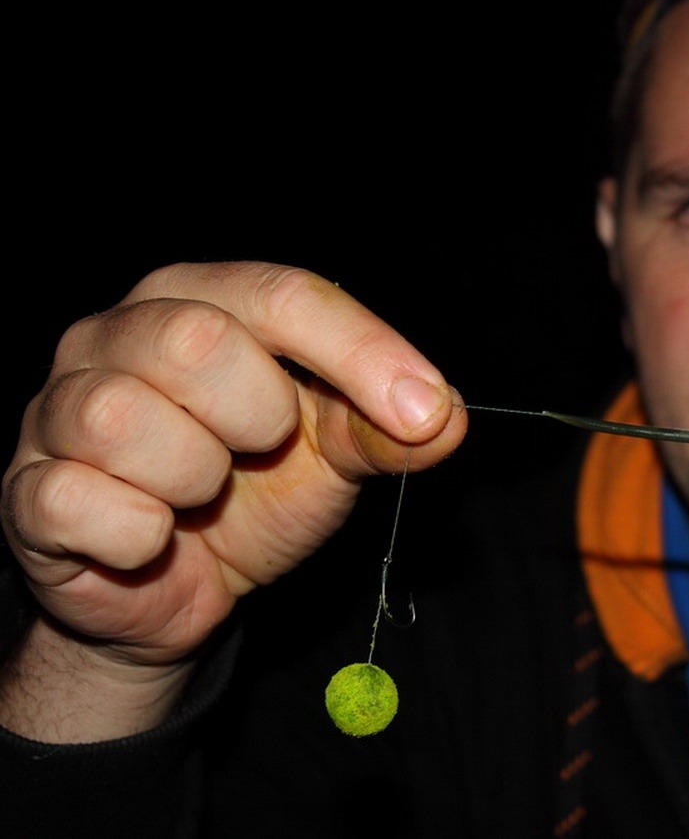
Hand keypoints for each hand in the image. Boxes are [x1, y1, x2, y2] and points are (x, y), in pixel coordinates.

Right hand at [0, 262, 465, 738]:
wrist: (178, 593)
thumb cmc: (254, 498)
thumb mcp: (330, 458)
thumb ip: (384, 430)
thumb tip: (446, 415)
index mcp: (200, 300)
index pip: (285, 294)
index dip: (362, 351)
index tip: (423, 410)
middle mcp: (117, 334)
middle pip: (197, 340)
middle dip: (259, 415)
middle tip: (262, 451)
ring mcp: (61, 408)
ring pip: (127, 419)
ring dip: (196, 479)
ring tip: (202, 496)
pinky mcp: (28, 490)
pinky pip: (80, 502)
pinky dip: (138, 535)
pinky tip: (150, 538)